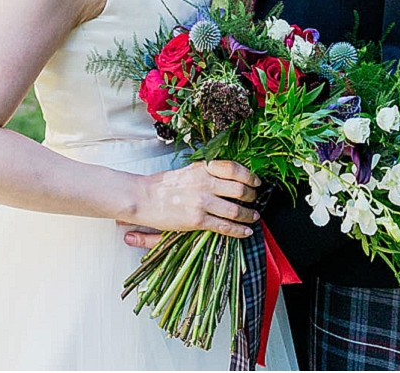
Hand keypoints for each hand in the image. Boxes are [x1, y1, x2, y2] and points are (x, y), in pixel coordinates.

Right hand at [124, 159, 261, 241]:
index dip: (250, 177)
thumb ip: (209, 172)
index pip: (236, 169)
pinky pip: (224, 226)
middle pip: (240, 189)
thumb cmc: (163, 184)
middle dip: (253, 196)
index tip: (256, 182)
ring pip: (236, 209)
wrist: (143, 197)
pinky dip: (238, 230)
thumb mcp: (190, 169)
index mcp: (205, 168)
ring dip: (249, 215)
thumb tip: (230, 176)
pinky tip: (245, 231)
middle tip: (256, 200)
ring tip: (254, 217)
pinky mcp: (197, 220)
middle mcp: (207, 183)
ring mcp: (203, 202)